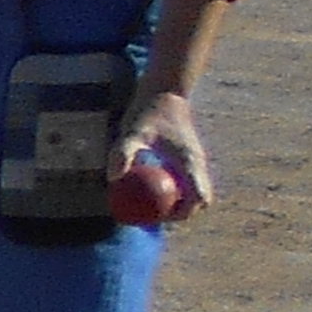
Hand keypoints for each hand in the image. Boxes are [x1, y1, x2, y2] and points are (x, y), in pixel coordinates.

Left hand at [121, 86, 215, 220]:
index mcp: (191, 162)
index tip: (159, 219)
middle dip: (180, 214)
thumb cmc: (147, 111)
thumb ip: (123, 153)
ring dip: (176, 203)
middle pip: (198, 200)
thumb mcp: (131, 131)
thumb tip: (112, 179)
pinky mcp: (186, 158)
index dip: (183, 214)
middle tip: (150, 218)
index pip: (198, 198)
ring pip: (192, 192)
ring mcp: (194, 161)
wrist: (164, 92)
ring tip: (147, 207)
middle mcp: (197, 164)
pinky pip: (183, 181)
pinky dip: (171, 190)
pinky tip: (145, 191)